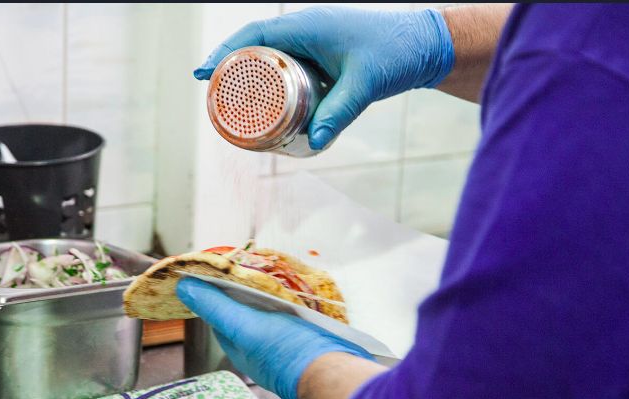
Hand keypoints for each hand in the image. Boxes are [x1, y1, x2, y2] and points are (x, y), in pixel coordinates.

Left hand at [176, 277, 373, 398]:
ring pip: (274, 316)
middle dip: (249, 291)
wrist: (338, 376)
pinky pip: (297, 320)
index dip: (219, 290)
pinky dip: (296, 305)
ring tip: (280, 276)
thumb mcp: (246, 325)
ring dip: (275, 297)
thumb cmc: (290, 352)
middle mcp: (262, 350)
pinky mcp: (312, 344)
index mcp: (242, 348)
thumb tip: (182, 288)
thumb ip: (216, 307)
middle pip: (248, 313)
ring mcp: (289, 348)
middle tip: (256, 267)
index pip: (221, 314)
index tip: (224, 268)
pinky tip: (304, 295)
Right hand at [194, 7, 453, 149]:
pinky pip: (287, 67)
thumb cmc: (395, 53)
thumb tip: (316, 143)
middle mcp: (305, 30)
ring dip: (250, 78)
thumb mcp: (364, 84)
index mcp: (307, 26)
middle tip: (213, 97)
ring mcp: (313, 43)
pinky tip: (265, 105)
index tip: (203, 73)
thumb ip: (340, 112)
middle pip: (255, 47)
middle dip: (230, 70)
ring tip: (232, 105)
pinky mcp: (322, 57)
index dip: (225, 53)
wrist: (424, 46)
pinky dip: (272, 83)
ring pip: (270, 58)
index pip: (255, 36)